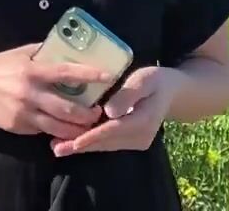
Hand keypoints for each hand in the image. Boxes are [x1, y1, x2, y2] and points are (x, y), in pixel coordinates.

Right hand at [0, 43, 110, 139]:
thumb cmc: (0, 65)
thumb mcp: (22, 53)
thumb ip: (45, 54)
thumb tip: (71, 49)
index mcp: (32, 71)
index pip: (65, 73)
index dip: (88, 75)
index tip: (108, 76)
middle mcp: (29, 93)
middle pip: (67, 109)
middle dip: (87, 114)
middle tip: (98, 112)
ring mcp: (22, 112)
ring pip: (57, 127)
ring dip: (76, 129)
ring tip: (86, 127)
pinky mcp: (16, 126)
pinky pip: (41, 131)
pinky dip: (54, 131)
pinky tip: (62, 128)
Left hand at [50, 66, 185, 155]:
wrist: (173, 91)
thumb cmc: (155, 80)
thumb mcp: (144, 80)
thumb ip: (128, 94)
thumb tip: (110, 112)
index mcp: (144, 121)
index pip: (113, 131)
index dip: (92, 137)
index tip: (73, 142)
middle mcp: (141, 136)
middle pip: (106, 142)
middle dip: (81, 145)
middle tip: (55, 148)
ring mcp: (137, 141)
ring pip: (106, 145)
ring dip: (83, 146)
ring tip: (57, 147)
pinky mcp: (132, 141)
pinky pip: (109, 143)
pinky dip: (91, 143)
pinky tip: (72, 142)